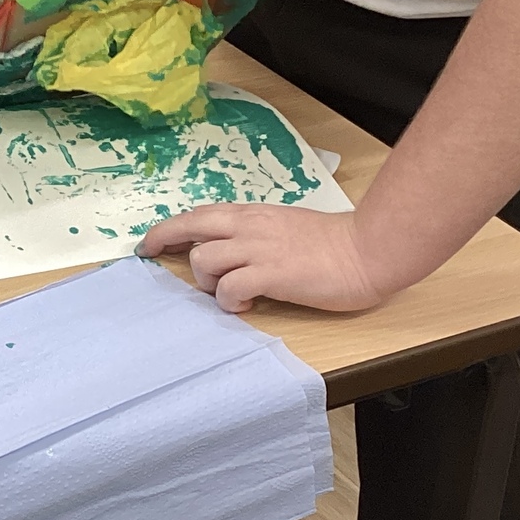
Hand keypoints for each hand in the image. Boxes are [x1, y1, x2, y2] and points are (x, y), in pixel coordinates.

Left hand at [137, 203, 384, 313]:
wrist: (369, 249)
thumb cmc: (334, 242)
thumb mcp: (285, 226)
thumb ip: (256, 233)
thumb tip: (232, 249)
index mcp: (253, 215)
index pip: (200, 214)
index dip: (172, 226)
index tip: (152, 240)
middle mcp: (249, 227)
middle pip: (189, 226)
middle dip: (162, 238)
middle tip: (150, 254)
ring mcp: (258, 250)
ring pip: (203, 259)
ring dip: (207, 280)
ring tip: (230, 293)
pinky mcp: (272, 274)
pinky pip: (230, 288)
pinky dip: (230, 301)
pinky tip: (247, 306)